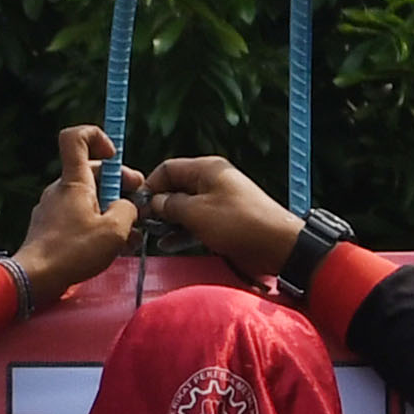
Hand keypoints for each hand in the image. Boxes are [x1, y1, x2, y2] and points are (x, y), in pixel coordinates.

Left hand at [13, 124, 142, 303]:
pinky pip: (78, 217)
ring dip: (112, 210)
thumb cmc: (72, 252)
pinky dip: (97, 225)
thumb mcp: (115, 229)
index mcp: (73, 182)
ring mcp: (53, 209)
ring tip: (132, 233)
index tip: (114, 155)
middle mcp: (60, 190)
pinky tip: (114, 245)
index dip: (97, 136)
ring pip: (89, 199)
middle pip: (93, 172)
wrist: (33, 280)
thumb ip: (129, 209)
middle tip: (138, 204)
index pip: (76, 138)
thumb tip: (129, 207)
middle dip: (121, 185)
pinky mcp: (50, 228)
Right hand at [138, 155, 307, 284]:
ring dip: (168, 221)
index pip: (167, 169)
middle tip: (142, 225)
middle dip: (157, 206)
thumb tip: (153, 203)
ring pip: (183, 207)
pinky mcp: (222, 219)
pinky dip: (181, 230)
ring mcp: (218, 200)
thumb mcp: (196, 212)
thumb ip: (169, 205)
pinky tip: (169, 244)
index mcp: (207, 169)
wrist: (275, 245)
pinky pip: (195, 221)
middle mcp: (212, 180)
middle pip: (174, 187)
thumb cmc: (238, 223)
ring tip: (153, 237)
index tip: (137, 207)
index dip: (149, 186)